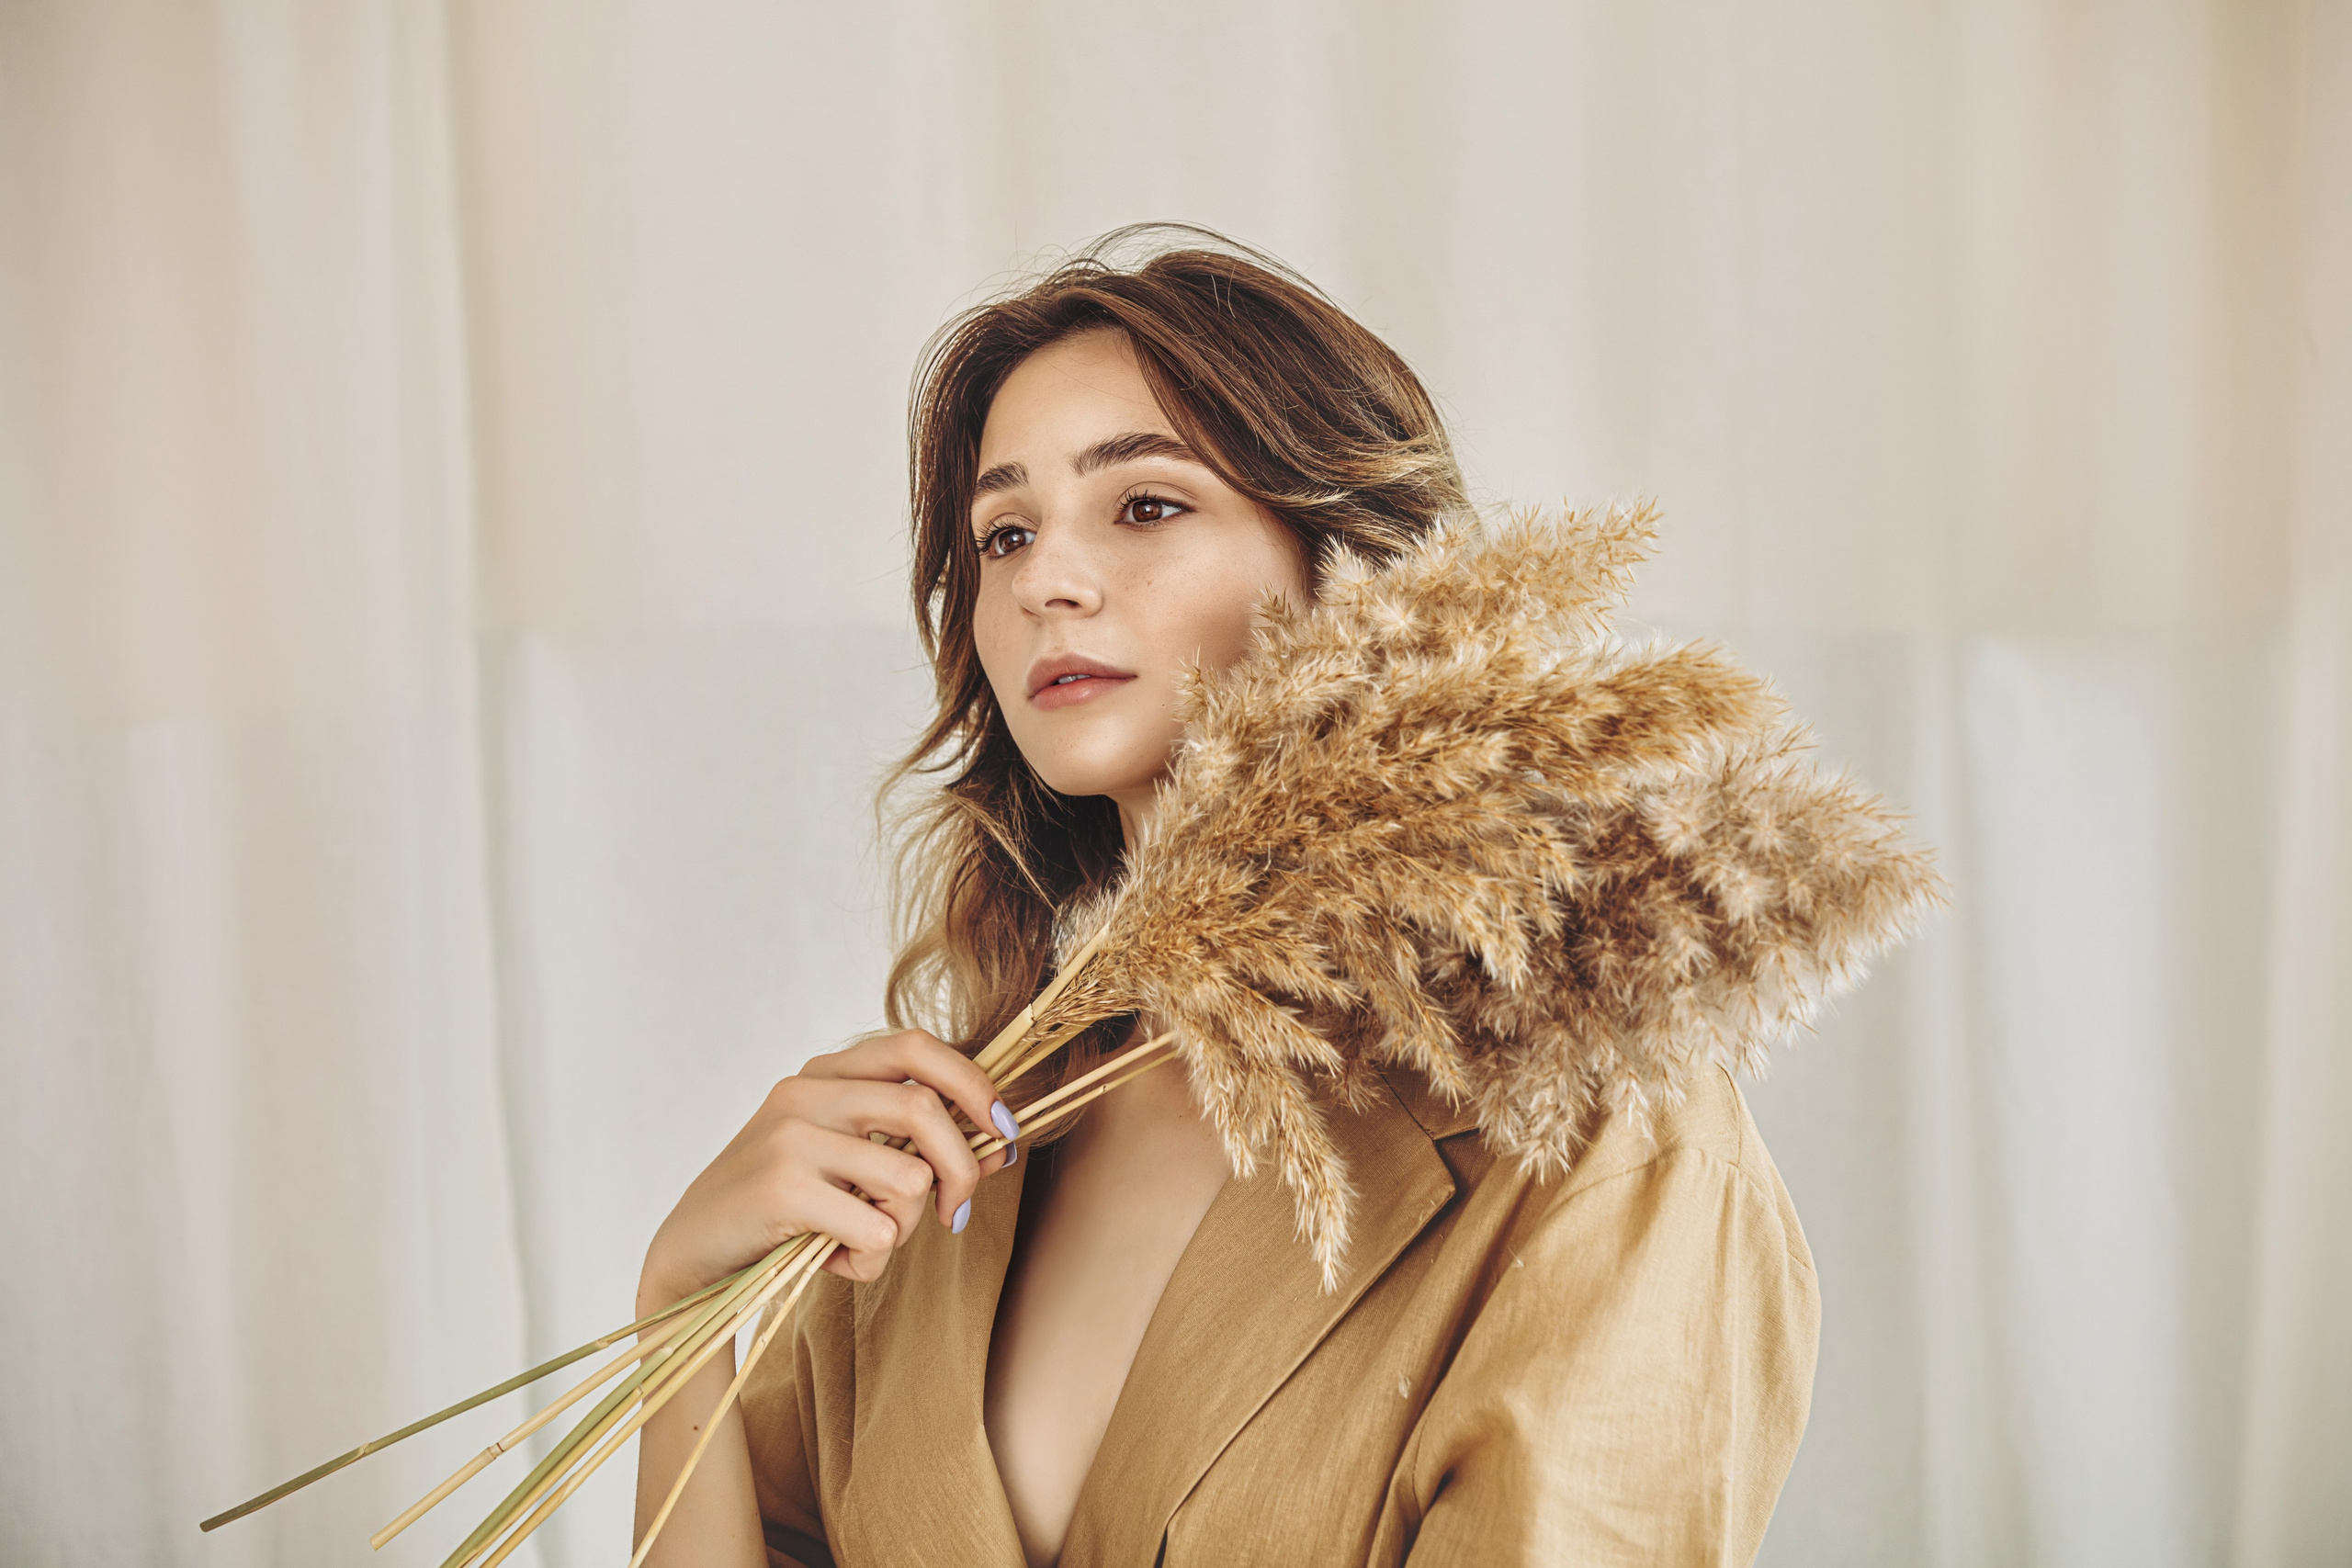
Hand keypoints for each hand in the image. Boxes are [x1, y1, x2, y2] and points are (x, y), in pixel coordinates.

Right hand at [636, 1029, 1017, 1311]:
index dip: (974, 1084)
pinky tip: (834, 1262)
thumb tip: (997, 1147)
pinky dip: (870, 1260)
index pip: (917, 1046)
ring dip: (905, 1228)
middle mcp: (806, 1092)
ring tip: (867, 1243)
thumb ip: (906, 1144)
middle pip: (924, 1109)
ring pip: (908, 1177)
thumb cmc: (782, 1209)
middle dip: (963, 1169)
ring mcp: (790, 1137)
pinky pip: (875, 1229)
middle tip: (958, 1214)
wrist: (692, 1254)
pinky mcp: (780, 1189)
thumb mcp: (843, 1162)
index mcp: (825, 1073)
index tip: (1005, 1130)